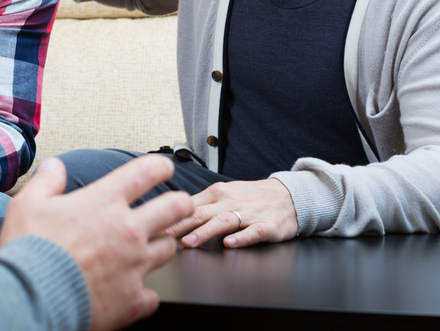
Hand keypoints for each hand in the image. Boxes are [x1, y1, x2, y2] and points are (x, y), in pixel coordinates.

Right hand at [0, 155, 192, 330]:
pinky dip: (144, 294)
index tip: (163, 168)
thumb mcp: (28, 203)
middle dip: (182, 203)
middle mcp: (128, 230)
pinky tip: (133, 292)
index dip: (160, 165)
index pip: (145, 172)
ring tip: (151, 249)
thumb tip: (56, 167)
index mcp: (104, 202)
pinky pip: (152, 296)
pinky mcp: (133, 298)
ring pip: (169, 249)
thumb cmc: (30, 249)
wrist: (31, 296)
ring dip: (161, 247)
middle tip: (179, 205)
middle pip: (175, 207)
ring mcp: (134, 265)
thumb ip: (47, 181)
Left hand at [169, 178, 297, 248]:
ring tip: (189, 242)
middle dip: (180, 224)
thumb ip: (200, 206)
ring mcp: (249, 213)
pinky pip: (254, 232)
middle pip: (201, 213)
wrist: (288, 195)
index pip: (188, 205)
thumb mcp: (224, 195)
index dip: (169, 216)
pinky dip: (242, 237)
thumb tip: (169, 216)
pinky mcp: (268, 226)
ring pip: (224, 221)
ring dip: (205, 232)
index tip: (151, 226)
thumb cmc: (250, 198)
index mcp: (216, 194)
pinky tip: (230, 244)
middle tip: (162, 236)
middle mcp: (229, 202)